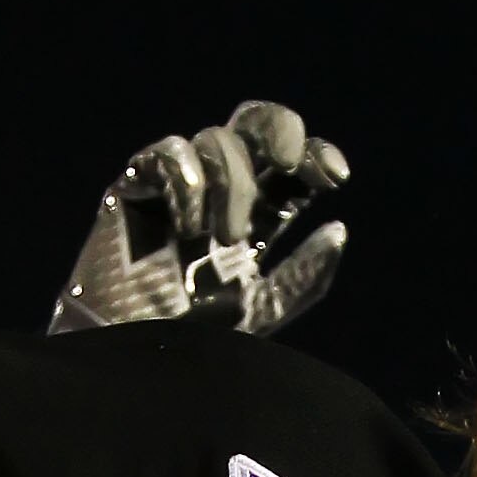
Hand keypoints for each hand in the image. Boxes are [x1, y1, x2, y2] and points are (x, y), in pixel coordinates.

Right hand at [49, 99, 351, 339]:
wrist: (137, 353)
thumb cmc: (195, 337)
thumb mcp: (266, 308)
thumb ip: (305, 275)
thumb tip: (339, 229)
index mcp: (256, 213)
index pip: (293, 164)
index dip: (317, 156)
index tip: (336, 178)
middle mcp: (220, 189)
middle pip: (256, 123)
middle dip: (280, 130)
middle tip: (289, 163)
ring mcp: (180, 184)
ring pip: (217, 139)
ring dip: (231, 184)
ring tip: (224, 239)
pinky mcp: (138, 185)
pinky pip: (169, 152)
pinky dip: (188, 180)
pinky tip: (188, 225)